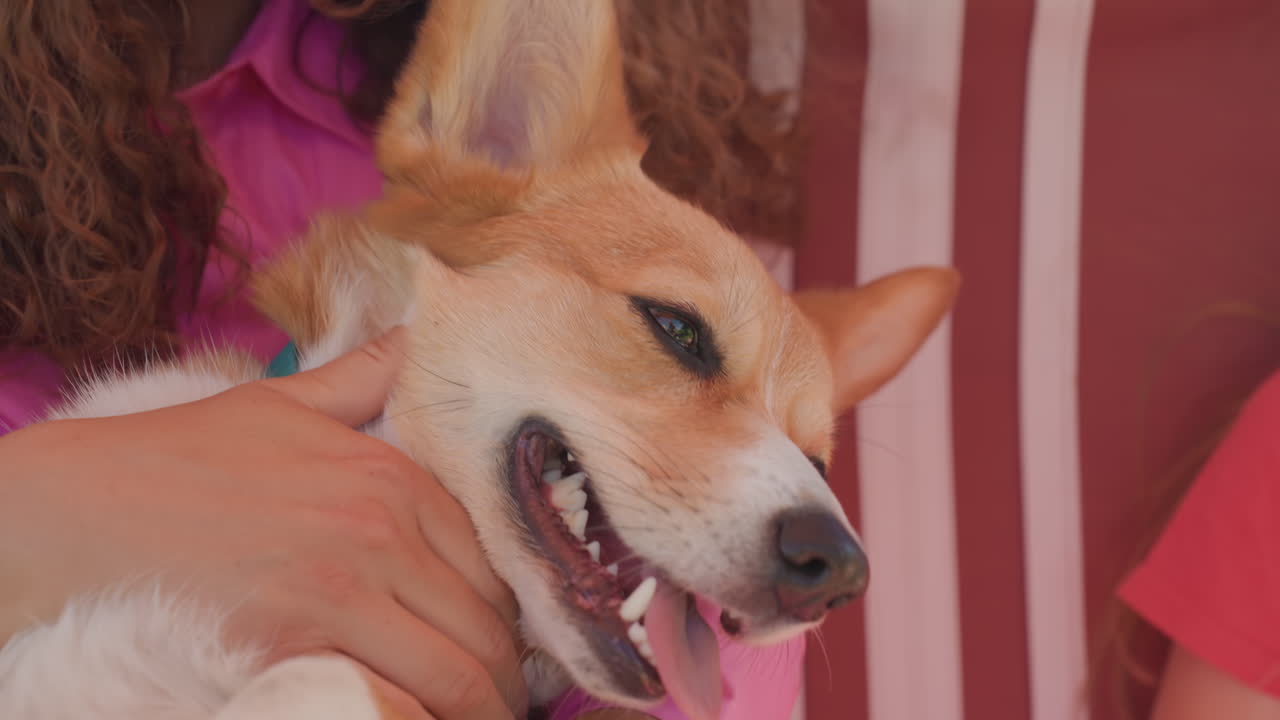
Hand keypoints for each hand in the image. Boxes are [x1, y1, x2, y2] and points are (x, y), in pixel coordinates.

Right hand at [0, 328, 526, 719]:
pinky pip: (394, 695)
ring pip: (455, 669)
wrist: (81, 508)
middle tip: (509, 697)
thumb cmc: (181, 456)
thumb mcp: (280, 402)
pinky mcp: (296, 640)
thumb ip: (360, 377)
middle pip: (484, 622)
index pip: (491, 560)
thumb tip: (413, 336)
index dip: (512, 613)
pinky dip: (420, 716)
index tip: (514, 643)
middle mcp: (381, 528)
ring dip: (482, 704)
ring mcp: (342, 586)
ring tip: (484, 719)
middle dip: (508, 671)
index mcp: (389, 475)